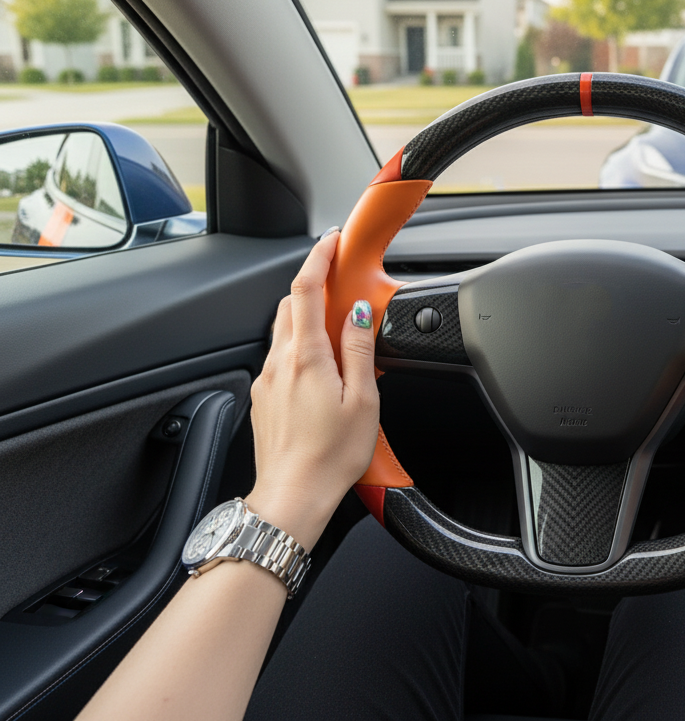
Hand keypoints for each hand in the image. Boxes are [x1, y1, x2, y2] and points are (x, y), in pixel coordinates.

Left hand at [245, 231, 379, 548]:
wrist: (292, 498)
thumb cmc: (331, 457)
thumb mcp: (363, 400)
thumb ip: (360, 350)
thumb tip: (359, 313)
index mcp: (306, 357)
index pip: (306, 289)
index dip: (319, 258)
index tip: (332, 242)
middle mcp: (280, 363)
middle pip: (290, 305)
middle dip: (314, 286)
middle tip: (342, 283)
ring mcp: (267, 381)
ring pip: (283, 331)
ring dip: (307, 317)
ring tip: (338, 327)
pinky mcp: (264, 399)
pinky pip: (281, 357)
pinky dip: (300, 345)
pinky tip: (323, 366)